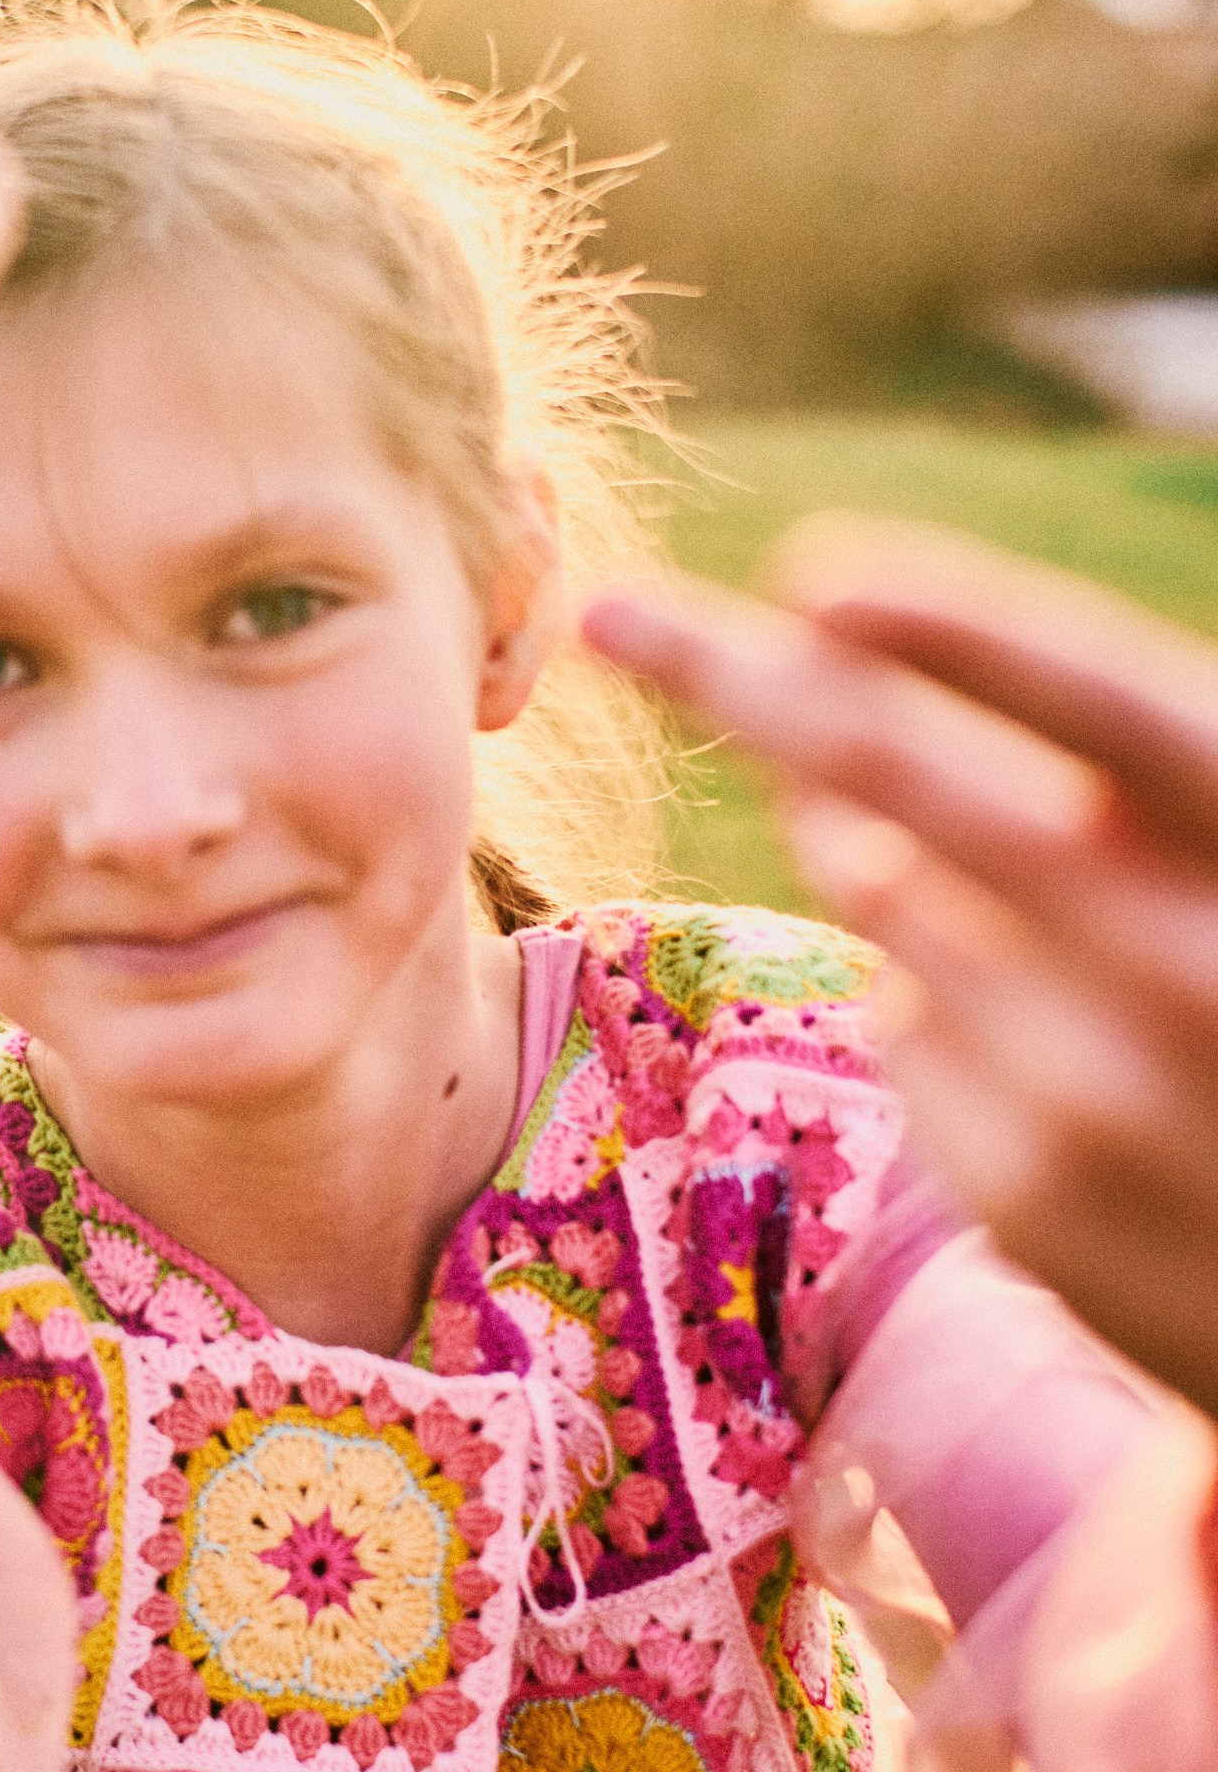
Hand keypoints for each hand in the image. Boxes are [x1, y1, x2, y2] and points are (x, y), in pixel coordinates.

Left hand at [583, 520, 1217, 1420]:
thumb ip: (1096, 791)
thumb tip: (829, 757)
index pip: (1101, 702)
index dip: (957, 628)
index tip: (811, 576)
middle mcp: (1188, 962)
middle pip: (908, 777)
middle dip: (738, 677)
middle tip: (612, 611)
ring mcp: (1096, 1094)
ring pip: (882, 895)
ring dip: (856, 837)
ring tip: (930, 850)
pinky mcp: (1027, 1195)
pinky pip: (903, 1029)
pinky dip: (924, 996)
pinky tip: (1036, 1040)